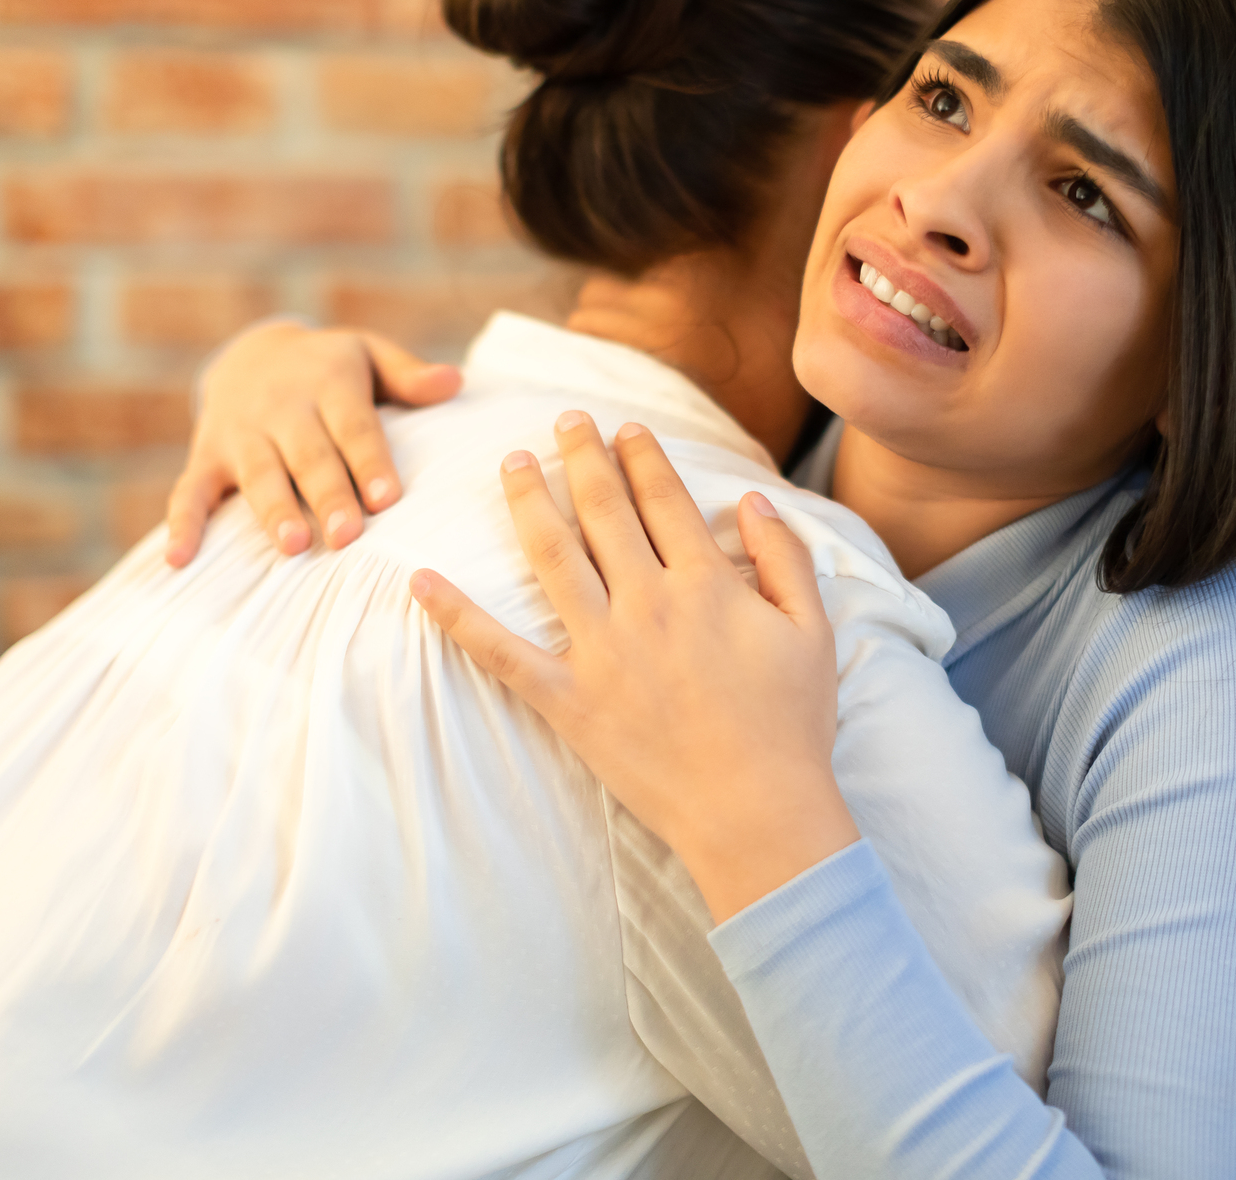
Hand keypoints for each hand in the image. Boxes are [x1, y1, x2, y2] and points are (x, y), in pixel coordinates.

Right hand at [165, 321, 461, 565]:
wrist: (251, 353)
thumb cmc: (330, 368)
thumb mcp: (369, 356)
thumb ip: (408, 375)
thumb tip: (454, 382)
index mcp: (329, 382)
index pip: (353, 426)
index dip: (368, 461)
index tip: (387, 498)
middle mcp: (282, 407)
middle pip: (308, 456)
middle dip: (327, 496)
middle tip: (347, 537)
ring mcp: (240, 433)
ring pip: (258, 474)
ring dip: (272, 510)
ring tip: (292, 547)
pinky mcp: (207, 455)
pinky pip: (190, 490)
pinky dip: (182, 524)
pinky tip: (180, 560)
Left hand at [410, 411, 855, 922]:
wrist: (758, 813)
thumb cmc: (793, 726)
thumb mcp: (814, 632)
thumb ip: (788, 559)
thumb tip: (756, 502)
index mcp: (706, 586)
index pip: (665, 500)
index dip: (642, 457)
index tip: (625, 427)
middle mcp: (647, 605)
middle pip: (604, 512)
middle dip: (582, 457)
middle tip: (564, 421)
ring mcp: (601, 652)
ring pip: (554, 558)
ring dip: (530, 503)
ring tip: (513, 464)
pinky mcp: (568, 700)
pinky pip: (500, 654)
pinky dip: (457, 617)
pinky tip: (421, 582)